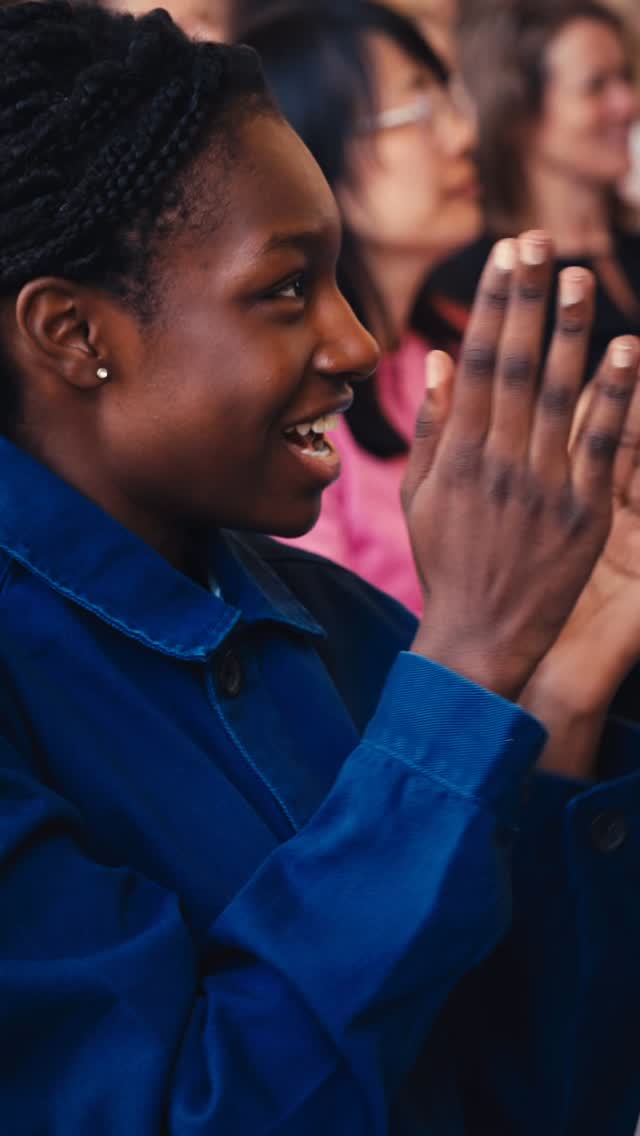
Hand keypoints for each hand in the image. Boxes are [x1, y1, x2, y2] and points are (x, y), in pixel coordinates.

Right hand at [402, 231, 637, 700]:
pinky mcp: (582, 514)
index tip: (505, 257)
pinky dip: (615, 398)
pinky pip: (602, 446)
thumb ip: (433, 428)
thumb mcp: (420, 498)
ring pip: (558, 394)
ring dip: (569, 332)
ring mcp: (543, 486)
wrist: (480, 635)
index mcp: (458, 454)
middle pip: (514, 365)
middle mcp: (498, 461)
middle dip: (527, 299)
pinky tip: (626, 351)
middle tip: (538, 241)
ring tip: (577, 277)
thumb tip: (438, 360)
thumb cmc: (446, 563)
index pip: (476, 362)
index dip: (492, 304)